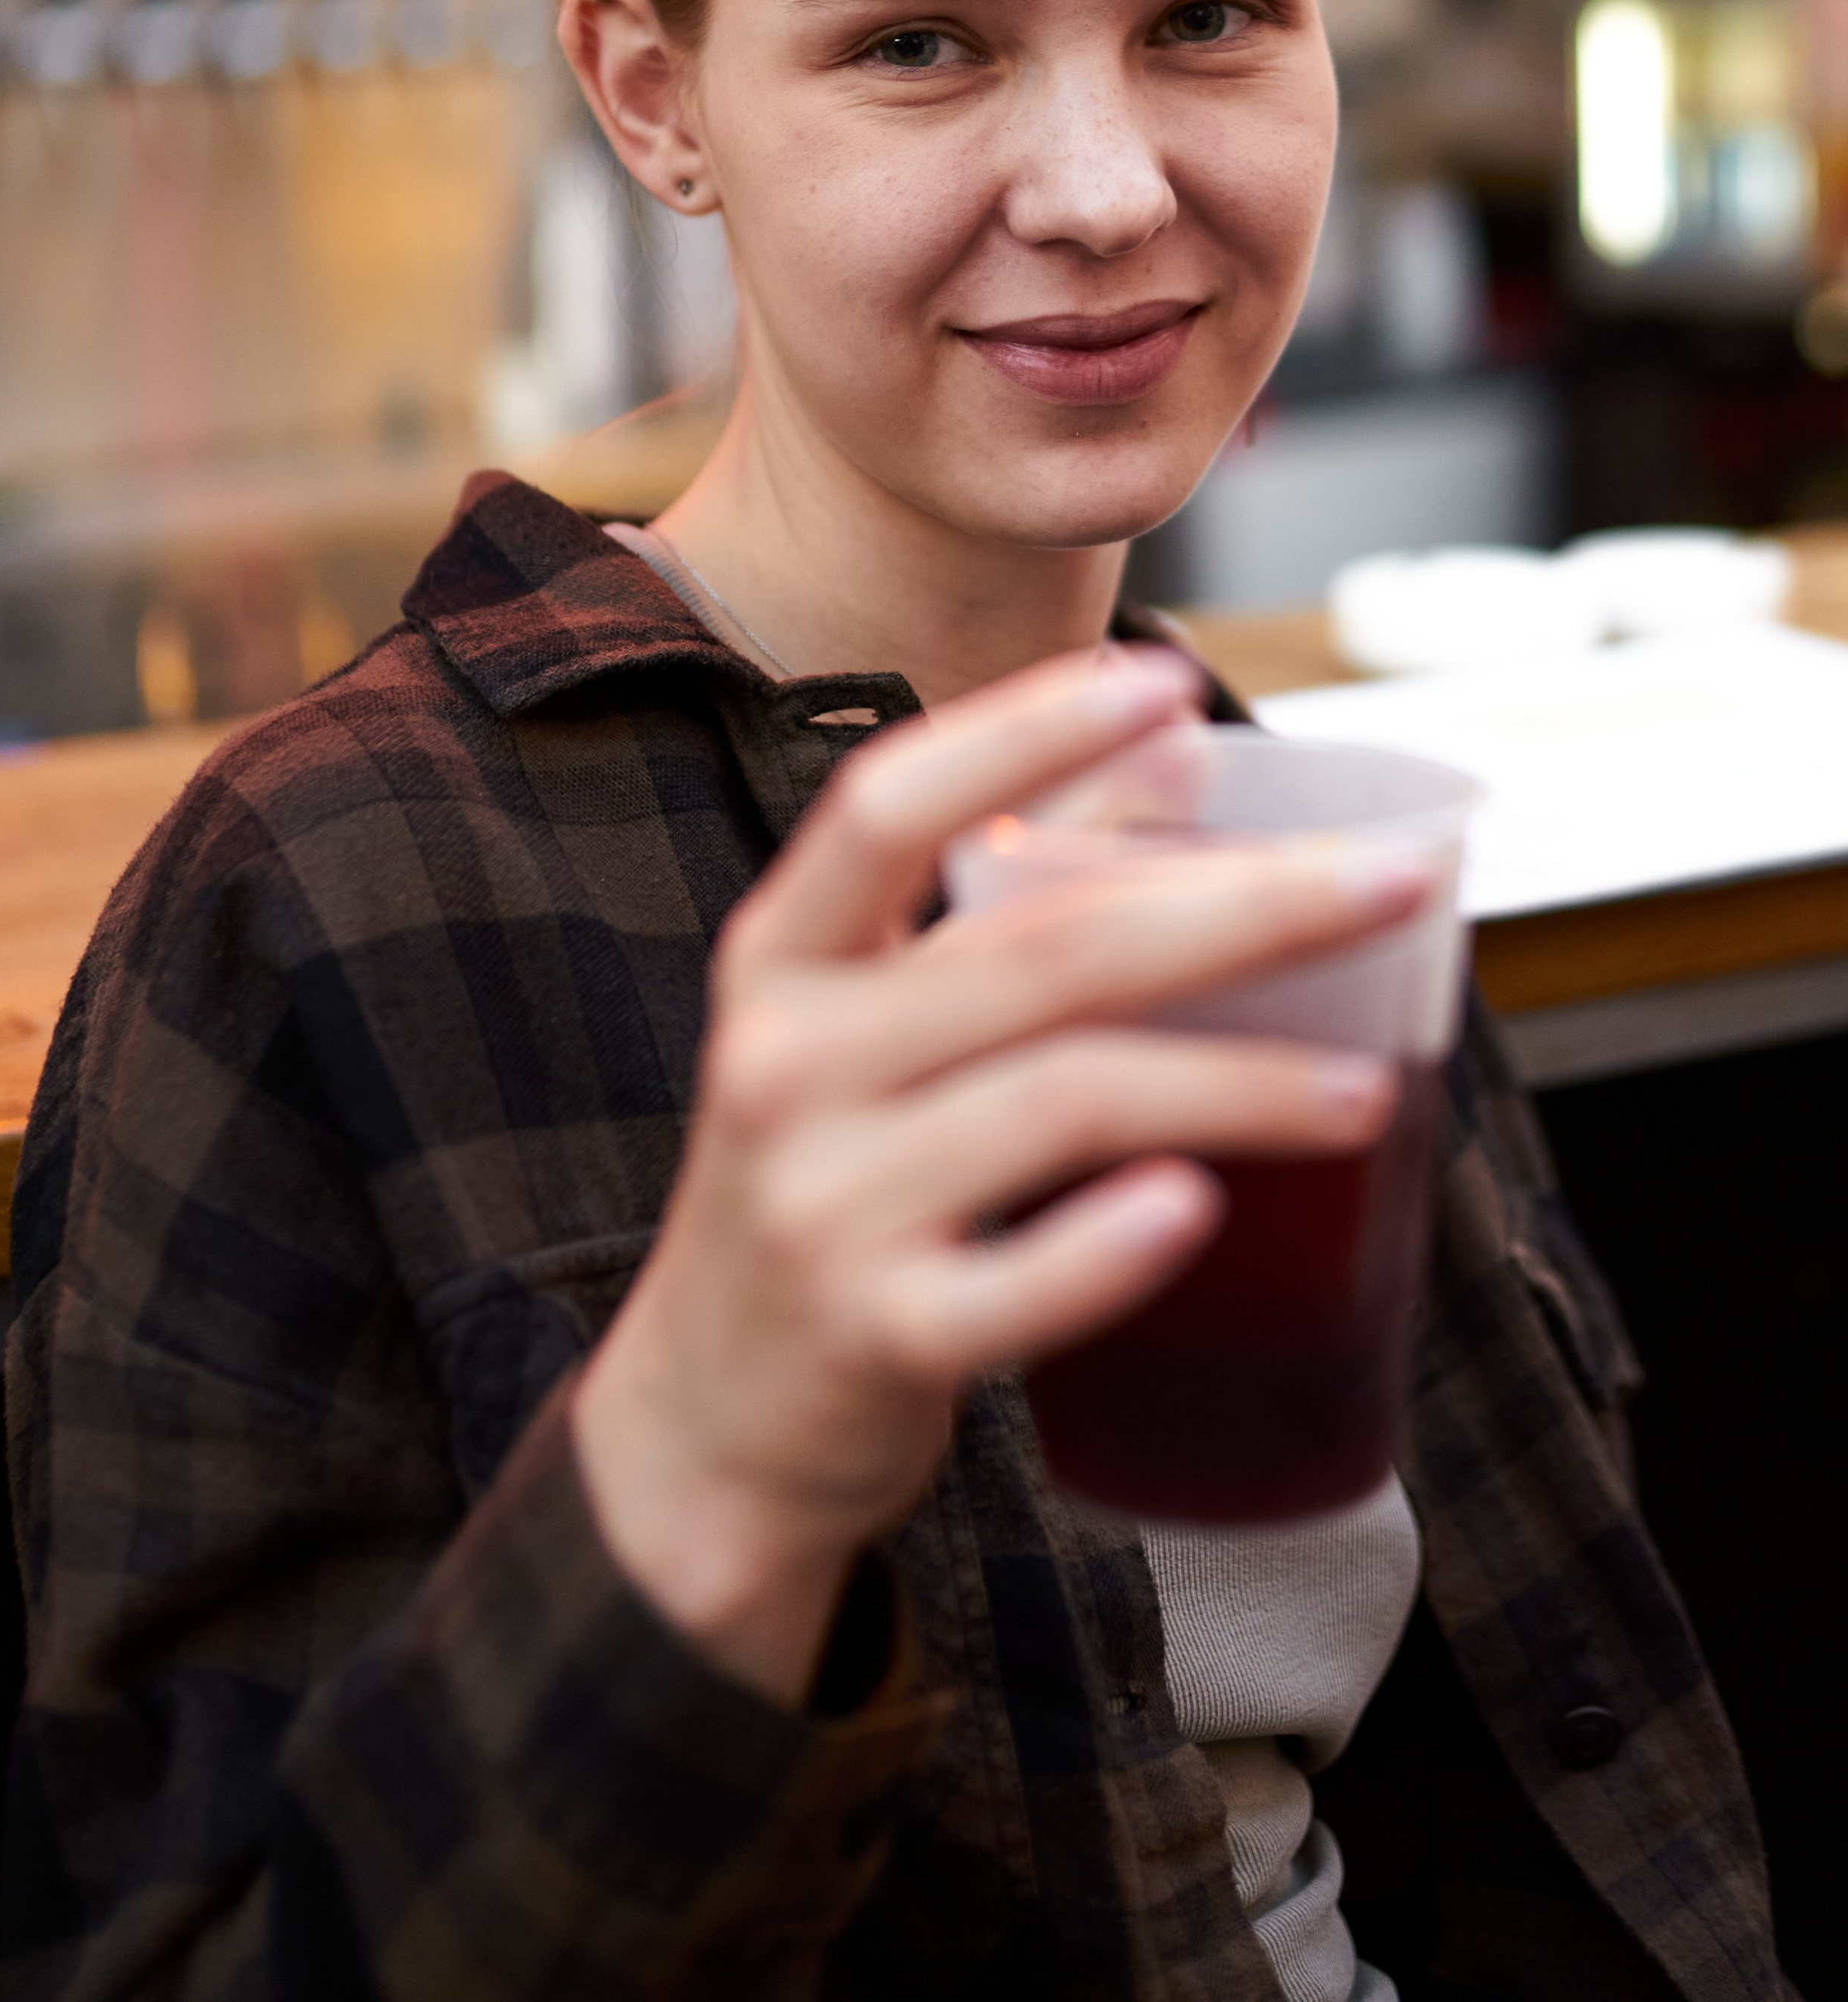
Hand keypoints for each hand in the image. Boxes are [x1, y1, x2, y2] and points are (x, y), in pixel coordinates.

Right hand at [570, 648, 1424, 1703]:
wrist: (706, 1420)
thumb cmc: (825, 1180)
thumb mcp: (874, 1019)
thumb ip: (1007, 886)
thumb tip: (1178, 752)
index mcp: (783, 958)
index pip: (888, 804)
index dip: (1024, 731)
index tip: (1166, 678)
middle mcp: (787, 1062)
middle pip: (1040, 952)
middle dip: (1240, 906)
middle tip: (1393, 885)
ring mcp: (822, 1205)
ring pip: (1062, 1104)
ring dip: (1239, 1082)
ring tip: (1370, 1085)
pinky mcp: (873, 1337)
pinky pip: (1016, 1284)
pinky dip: (1114, 1246)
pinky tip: (1204, 1207)